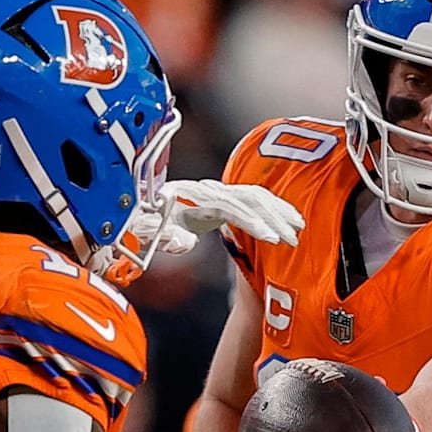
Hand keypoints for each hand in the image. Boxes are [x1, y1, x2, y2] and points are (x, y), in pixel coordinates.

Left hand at [131, 179, 304, 254]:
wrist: (134, 209)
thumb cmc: (140, 222)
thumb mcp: (147, 233)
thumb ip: (166, 238)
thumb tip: (187, 241)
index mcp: (191, 198)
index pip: (230, 206)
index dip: (252, 222)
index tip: (271, 238)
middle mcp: (206, 190)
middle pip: (249, 197)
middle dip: (274, 217)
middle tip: (292, 239)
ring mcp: (215, 192)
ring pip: (255, 195)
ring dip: (278, 210)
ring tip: (297, 228)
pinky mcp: (220, 198)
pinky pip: (252, 198)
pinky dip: (272, 207)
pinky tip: (285, 218)